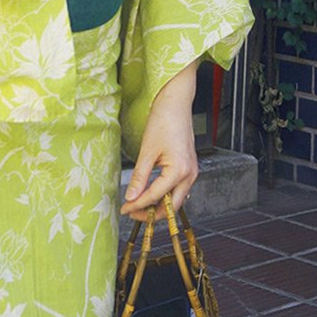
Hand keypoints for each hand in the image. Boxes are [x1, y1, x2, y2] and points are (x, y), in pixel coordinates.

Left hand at [121, 67, 198, 219]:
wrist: (176, 103)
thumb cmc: (164, 121)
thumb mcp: (147, 151)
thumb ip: (140, 177)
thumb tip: (131, 197)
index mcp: (179, 170)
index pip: (155, 196)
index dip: (138, 205)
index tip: (124, 209)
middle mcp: (190, 174)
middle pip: (171, 206)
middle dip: (151, 213)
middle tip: (132, 213)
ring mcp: (191, 171)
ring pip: (176, 199)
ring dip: (158, 205)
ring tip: (139, 205)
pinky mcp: (189, 167)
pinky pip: (178, 188)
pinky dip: (164, 194)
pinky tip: (151, 193)